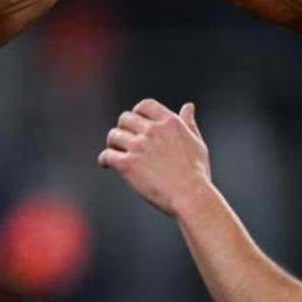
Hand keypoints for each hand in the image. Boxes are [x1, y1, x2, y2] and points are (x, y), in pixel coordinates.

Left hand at [99, 99, 211, 217]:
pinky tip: (106, 164)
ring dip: (112, 143)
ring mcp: (139, 146)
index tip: (135, 123)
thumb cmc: (196, 172)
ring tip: (114, 152)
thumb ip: (189, 123)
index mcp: (169, 122)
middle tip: (124, 139)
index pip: (145, 105)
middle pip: (125, 118)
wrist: (190, 195)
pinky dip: (104, 159)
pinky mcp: (128, 164)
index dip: (137, 112)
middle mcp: (152, 130)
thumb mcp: (196, 142)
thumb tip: (188, 107)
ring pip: (114, 135)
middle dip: (123, 127)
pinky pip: (107, 155)